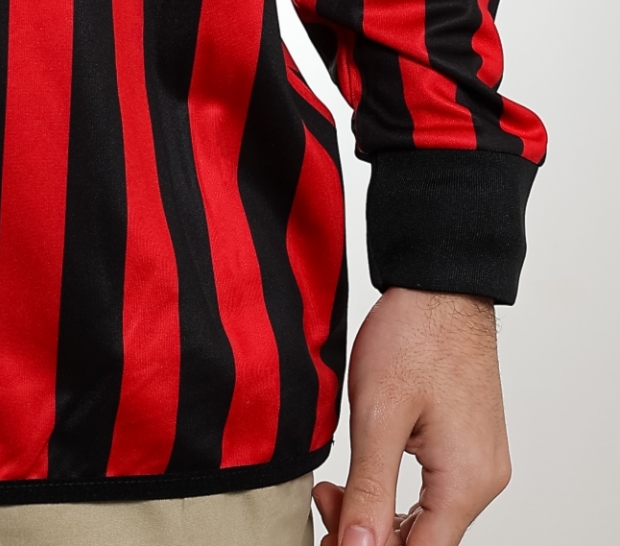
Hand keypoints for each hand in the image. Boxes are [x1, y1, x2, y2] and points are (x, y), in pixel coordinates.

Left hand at [314, 289, 510, 545]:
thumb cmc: (414, 336)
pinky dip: (393, 489)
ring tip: (332, 487)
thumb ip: (370, 487)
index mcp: (466, 481)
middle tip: (323, 501)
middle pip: (424, 539)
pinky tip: (360, 472)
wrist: (440, 286)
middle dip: (369, 531)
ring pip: (425, 517)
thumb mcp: (378, 414)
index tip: (329, 538)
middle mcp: (481, 480)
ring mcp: (477, 463)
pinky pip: (431, 490)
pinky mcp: (466, 445)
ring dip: (377, 511)